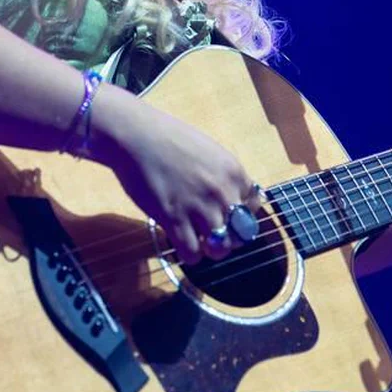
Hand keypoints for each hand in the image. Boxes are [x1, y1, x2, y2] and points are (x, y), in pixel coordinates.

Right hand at [87, 84, 262, 264]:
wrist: (137, 136)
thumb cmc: (169, 139)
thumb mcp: (209, 152)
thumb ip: (223, 175)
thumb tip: (229, 195)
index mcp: (234, 173)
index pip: (254, 207)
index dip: (241, 215)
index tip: (228, 216)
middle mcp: (223, 193)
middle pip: (240, 233)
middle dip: (229, 238)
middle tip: (213, 233)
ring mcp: (199, 208)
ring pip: (219, 248)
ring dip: (210, 249)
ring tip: (198, 241)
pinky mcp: (174, 220)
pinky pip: (192, 253)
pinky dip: (189, 255)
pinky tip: (181, 243)